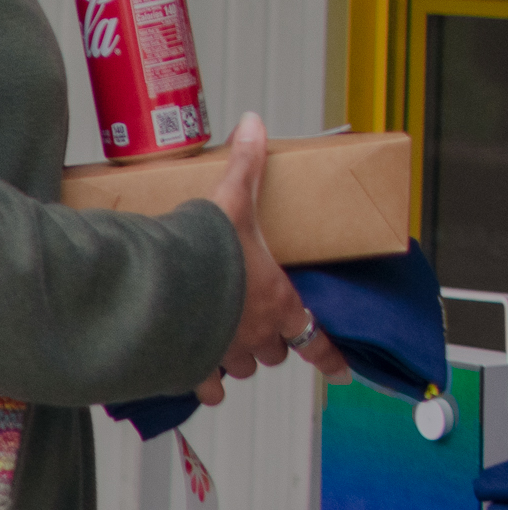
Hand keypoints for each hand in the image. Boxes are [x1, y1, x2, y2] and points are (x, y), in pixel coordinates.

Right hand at [195, 112, 352, 404]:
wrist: (167, 284)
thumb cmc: (209, 250)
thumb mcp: (234, 202)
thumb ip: (247, 165)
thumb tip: (255, 123)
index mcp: (279, 301)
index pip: (317, 339)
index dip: (331, 356)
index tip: (341, 369)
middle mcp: (260, 334)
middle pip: (276, 350)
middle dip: (269, 342)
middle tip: (255, 327)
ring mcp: (227, 353)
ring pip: (242, 367)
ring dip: (236, 358)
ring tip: (221, 342)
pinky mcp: (194, 366)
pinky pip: (207, 385)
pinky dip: (204, 381)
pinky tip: (194, 373)